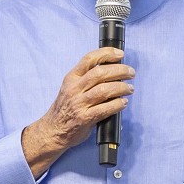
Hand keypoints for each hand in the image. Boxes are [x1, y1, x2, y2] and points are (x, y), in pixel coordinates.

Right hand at [22, 48, 133, 176]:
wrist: (53, 130)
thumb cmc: (66, 107)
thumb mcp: (71, 88)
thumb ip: (87, 79)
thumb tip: (114, 70)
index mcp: (71, 78)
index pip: (89, 59)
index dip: (106, 53)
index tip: (120, 54)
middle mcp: (74, 89)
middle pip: (100, 73)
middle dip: (119, 70)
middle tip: (131, 73)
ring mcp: (79, 104)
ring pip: (104, 90)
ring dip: (121, 87)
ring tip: (130, 88)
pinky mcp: (84, 118)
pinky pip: (105, 109)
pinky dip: (117, 104)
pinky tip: (123, 102)